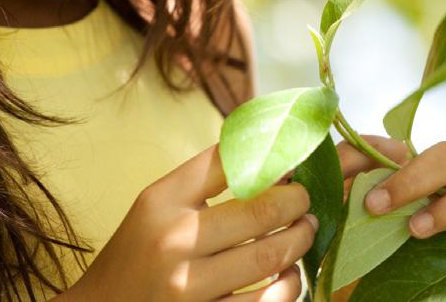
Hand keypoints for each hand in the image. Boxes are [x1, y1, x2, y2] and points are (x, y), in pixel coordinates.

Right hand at [67, 143, 316, 301]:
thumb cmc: (138, 251)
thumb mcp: (158, 203)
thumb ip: (204, 179)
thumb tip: (269, 159)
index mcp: (163, 200)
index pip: (229, 162)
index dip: (271, 157)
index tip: (292, 160)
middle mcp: (175, 240)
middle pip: (259, 211)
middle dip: (297, 201)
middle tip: (305, 197)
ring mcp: (190, 288)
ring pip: (269, 257)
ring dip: (301, 240)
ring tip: (307, 229)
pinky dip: (289, 286)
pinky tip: (290, 274)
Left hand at [337, 136, 445, 244]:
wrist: (359, 279)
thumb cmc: (352, 233)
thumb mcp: (340, 196)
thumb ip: (351, 159)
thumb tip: (394, 146)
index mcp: (405, 168)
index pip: (410, 147)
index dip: (394, 169)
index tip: (372, 202)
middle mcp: (442, 183)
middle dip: (417, 180)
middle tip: (382, 210)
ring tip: (419, 230)